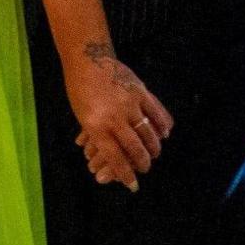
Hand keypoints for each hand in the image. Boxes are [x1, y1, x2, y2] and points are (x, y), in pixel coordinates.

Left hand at [66, 42, 174, 191]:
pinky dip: (162, 126)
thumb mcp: (82, 116)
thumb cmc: (80, 90)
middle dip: (141, 165)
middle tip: (144, 169)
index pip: (115, 158)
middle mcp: (114, 117)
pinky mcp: (140, 92)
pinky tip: (164, 135)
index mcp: (95, 125)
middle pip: (135, 150)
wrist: (87, 59)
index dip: (125, 175)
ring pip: (149, 134)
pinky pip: (157, 113)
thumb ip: (95, 136)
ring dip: (153, 149)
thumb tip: (98, 158)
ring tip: (153, 155)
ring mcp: (129, 104)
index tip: (132, 185)